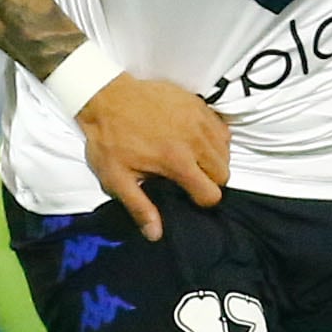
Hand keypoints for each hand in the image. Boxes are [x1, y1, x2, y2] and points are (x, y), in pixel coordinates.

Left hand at [77, 73, 230, 240]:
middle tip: (190, 179)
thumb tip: (155, 235)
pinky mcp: (198, 104)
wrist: (106, 96)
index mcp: (177, 161)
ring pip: (226, 151)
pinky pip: (221, 129)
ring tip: (193, 161)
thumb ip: (139, 207)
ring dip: (214, 161)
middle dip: (210, 182)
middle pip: (223, 173)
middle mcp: (195, 141)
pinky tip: (196, 142)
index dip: (201, 201)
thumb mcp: (116, 178)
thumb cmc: (109, 138)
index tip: (187, 196)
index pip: (211, 194)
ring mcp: (199, 120)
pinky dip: (214, 139)